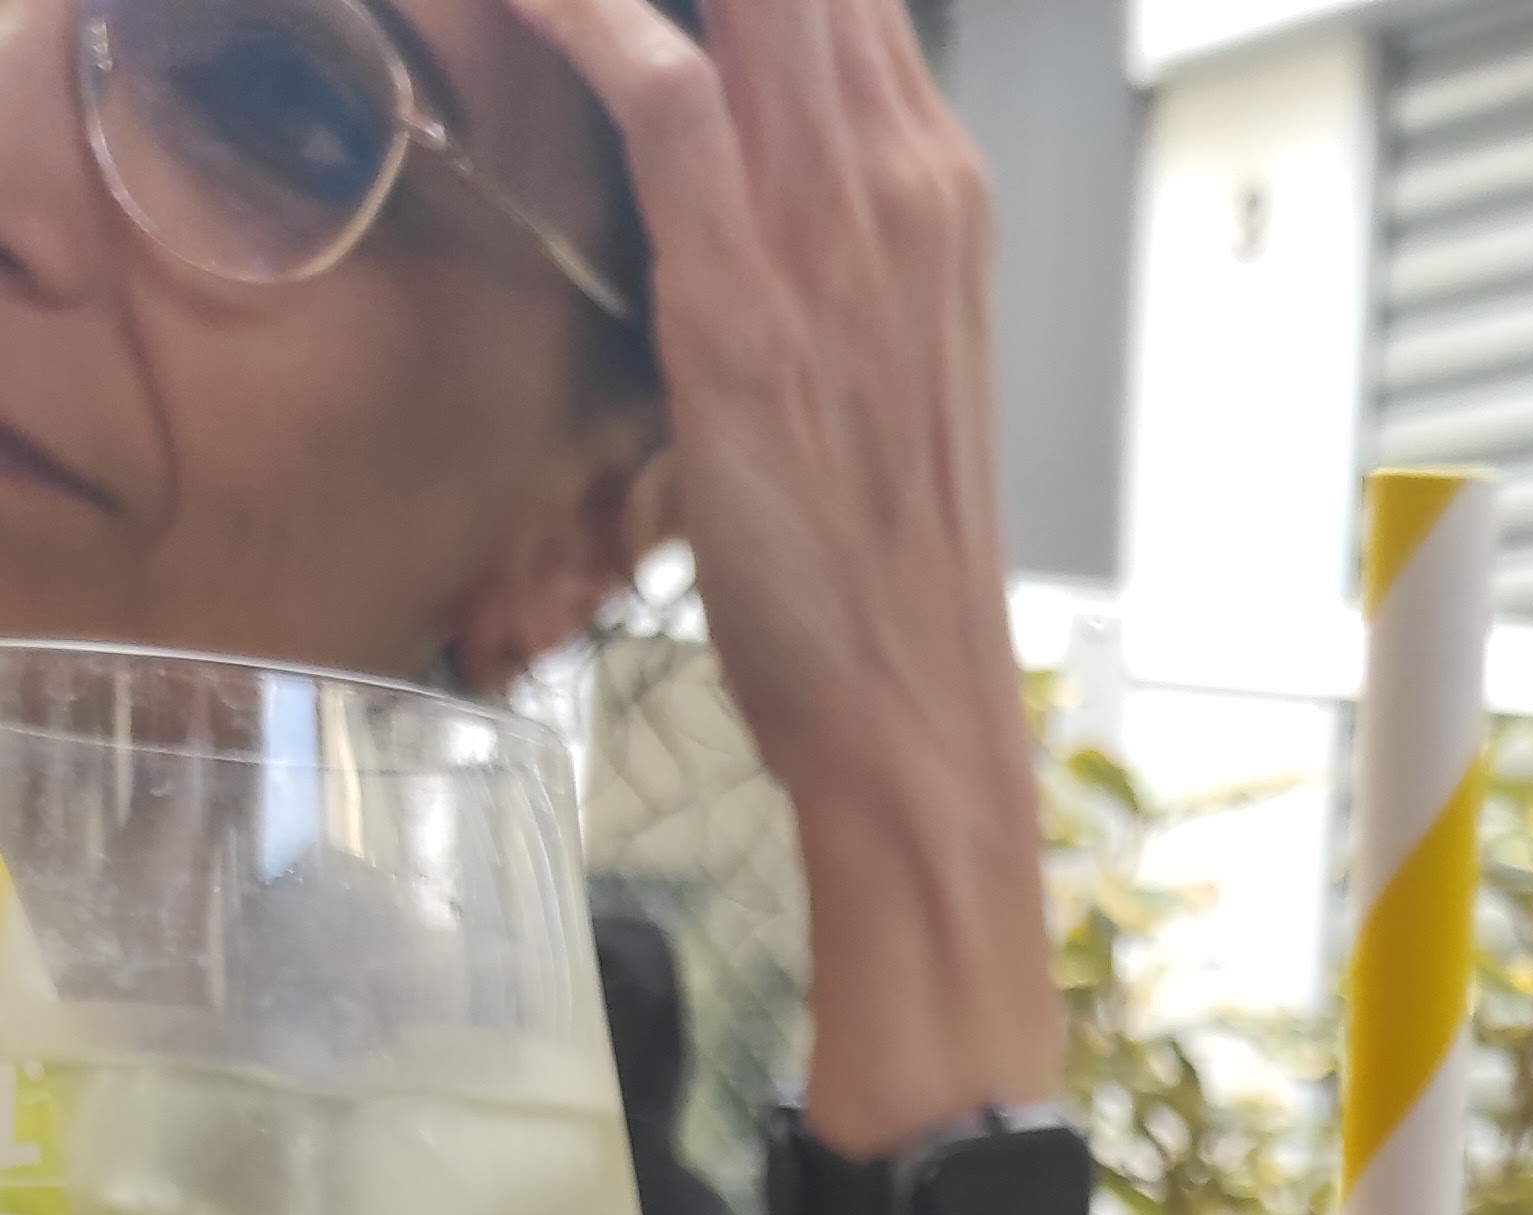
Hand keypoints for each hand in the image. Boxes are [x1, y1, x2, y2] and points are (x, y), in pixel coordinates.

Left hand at [498, 0, 1078, 1214]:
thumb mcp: (868, 393)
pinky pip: (659, 78)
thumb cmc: (880, 600)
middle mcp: (909, 184)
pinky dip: (578, 24)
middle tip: (599, 18)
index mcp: (946, 200)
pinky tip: (510, 13)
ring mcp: (834, 231)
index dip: (771, 4)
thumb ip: (822, 265)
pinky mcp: (744, 296)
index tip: (683, 31)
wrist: (921, 745)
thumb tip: (748, 210)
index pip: (843, 4)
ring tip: (522, 7)